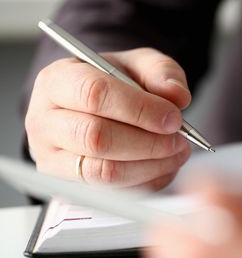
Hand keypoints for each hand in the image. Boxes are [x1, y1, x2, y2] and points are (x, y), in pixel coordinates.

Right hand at [25, 48, 191, 189]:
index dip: (139, 109)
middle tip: (178, 139)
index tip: (173, 117)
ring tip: (176, 151)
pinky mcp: (68, 186)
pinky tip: (163, 166)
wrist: (94, 107)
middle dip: (148, 142)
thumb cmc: (113, 83)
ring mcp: (53, 158)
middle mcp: (46, 121)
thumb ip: (160, 72)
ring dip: (150, 166)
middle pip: (96, 138)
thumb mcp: (138, 64)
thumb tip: (177, 96)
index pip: (94, 94)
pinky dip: (145, 182)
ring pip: (103, 172)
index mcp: (57, 81)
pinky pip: (112, 192)